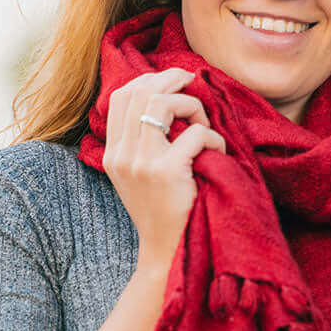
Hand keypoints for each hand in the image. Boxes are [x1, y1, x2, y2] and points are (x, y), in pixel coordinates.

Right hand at [102, 67, 226, 273]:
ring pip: (164, 104)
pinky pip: (194, 134)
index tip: (173, 80)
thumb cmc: (161, 211)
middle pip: (141, 92)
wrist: (166, 251)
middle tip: (194, 81)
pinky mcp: (166, 172)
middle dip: (172, 79)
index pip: (122, 96)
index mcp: (113, 153)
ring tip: (204, 124)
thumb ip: (140, 142)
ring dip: (192, 106)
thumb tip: (162, 99)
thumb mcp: (138, 175)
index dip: (150, 79)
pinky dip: (213, 137)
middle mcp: (121, 155)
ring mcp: (141, 163)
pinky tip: (217, 151)